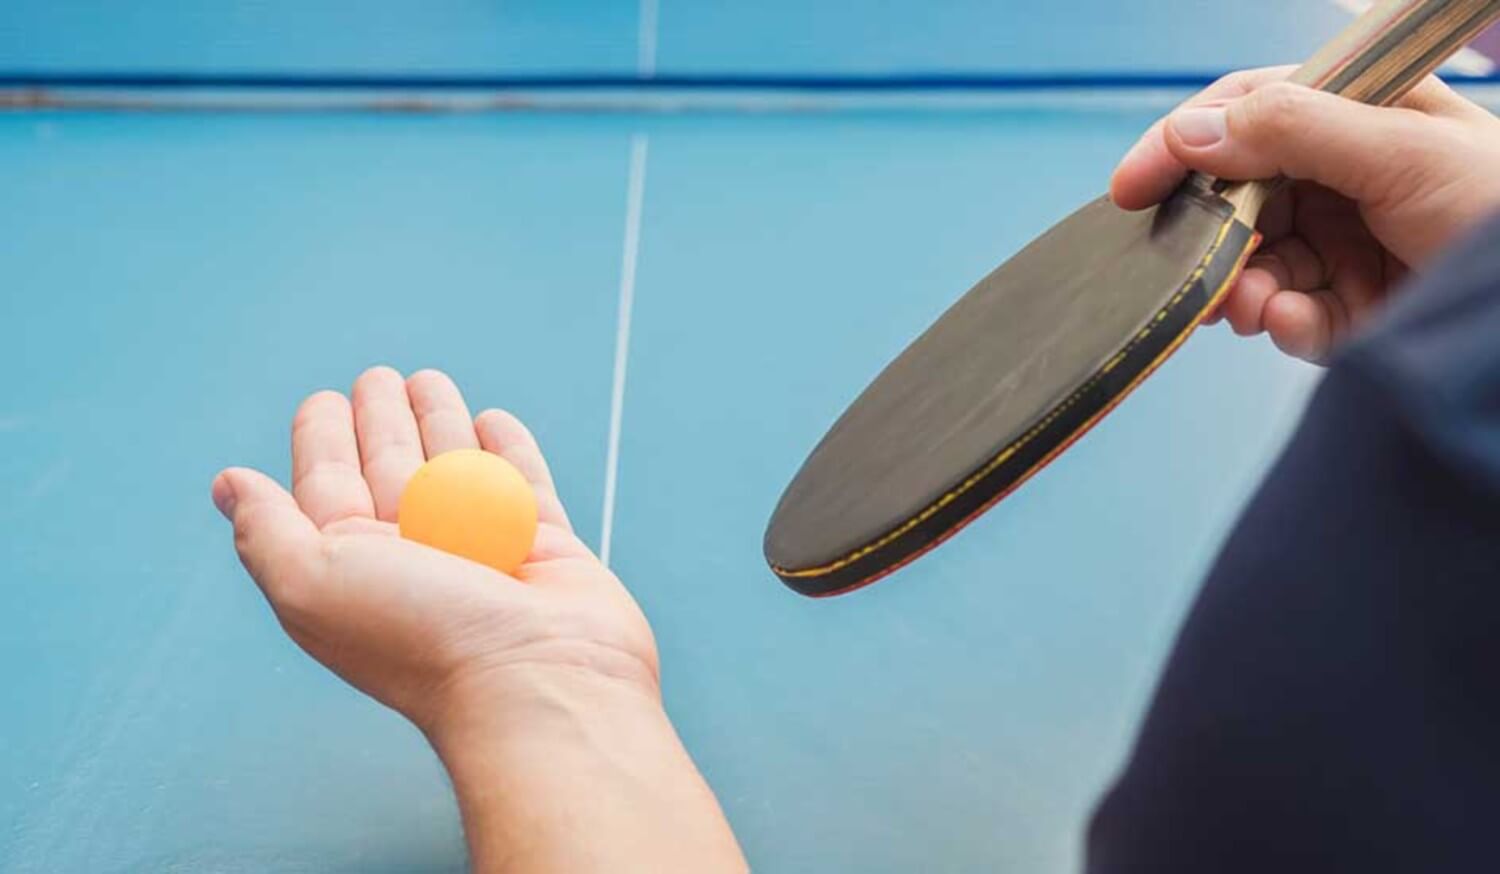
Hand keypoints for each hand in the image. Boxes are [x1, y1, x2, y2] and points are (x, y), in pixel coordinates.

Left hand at [211, 365, 655, 733]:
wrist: (535, 679)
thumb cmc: (420, 637)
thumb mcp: (311, 582)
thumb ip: (265, 530)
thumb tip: (227, 484)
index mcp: (352, 567)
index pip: (328, 487)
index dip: (321, 440)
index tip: (326, 401)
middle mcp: (414, 557)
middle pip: (389, 468)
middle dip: (380, 420)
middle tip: (377, 378)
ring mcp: (481, 550)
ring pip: (455, 467)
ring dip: (440, 420)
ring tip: (429, 381)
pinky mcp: (544, 547)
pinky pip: (522, 483)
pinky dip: (508, 449)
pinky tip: (493, 421)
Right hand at [1111, 68, 1499, 361]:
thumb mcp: (1399, 150)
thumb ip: (1291, 130)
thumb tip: (1189, 131)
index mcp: (1359, 112)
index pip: (1247, 110)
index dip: (1183, 143)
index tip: (1132, 187)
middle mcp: (1344, 173)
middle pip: (1239, 195)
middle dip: (1212, 235)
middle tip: (1193, 269)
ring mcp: (1346, 241)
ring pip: (1253, 262)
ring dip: (1239, 287)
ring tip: (1246, 307)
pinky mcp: (1351, 307)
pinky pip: (1287, 314)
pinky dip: (1279, 322)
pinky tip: (1291, 322)